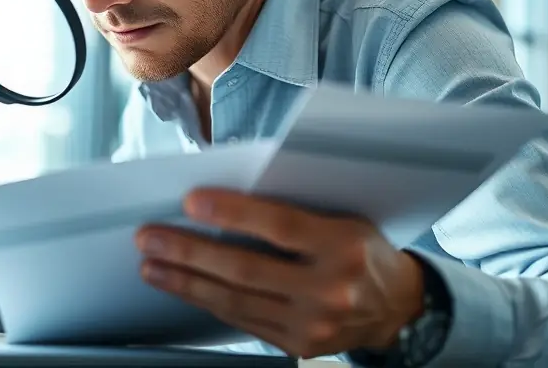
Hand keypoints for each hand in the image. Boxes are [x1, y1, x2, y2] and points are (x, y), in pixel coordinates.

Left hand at [135, 189, 423, 358]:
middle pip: (246, 268)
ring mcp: (313, 323)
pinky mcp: (298, 345)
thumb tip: (222, 202)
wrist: (397, 307)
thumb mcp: (340, 217)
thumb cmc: (361, 249)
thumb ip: (291, 212)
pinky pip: (242, 320)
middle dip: (190, 252)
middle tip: (150, 237)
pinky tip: (182, 286)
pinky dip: (207, 301)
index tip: (190, 202)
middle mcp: (329, 288)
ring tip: (152, 264)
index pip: (279, 226)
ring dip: (186, 281)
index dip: (232, 213)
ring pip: (236, 300)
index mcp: (342, 244)